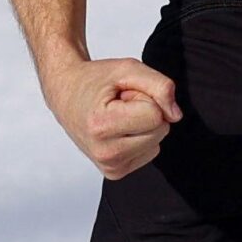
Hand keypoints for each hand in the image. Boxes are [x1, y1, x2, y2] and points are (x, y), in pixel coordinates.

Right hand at [44, 56, 181, 178]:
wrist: (66, 95)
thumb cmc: (95, 80)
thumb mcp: (127, 68)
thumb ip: (159, 85)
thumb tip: (176, 115)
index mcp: (102, 126)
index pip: (155, 115)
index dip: (144, 96)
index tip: (122, 94)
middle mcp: (105, 153)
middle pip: (159, 130)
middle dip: (145, 110)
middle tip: (119, 103)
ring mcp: (110, 167)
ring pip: (156, 142)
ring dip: (143, 124)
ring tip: (117, 114)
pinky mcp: (115, 172)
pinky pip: (150, 152)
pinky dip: (140, 137)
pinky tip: (118, 128)